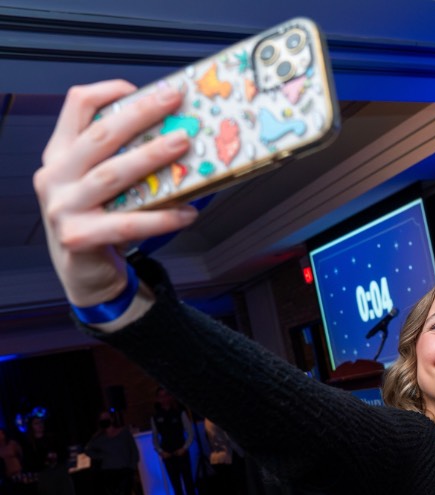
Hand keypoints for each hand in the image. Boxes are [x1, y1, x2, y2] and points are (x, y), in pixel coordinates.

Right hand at [33, 80, 198, 312]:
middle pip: (99, 136)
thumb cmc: (100, 221)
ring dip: (152, 157)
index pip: (76, 107)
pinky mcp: (78, 237)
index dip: (110, 92)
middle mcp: (55, 176)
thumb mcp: (103, 185)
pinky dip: (162, 218)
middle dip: (140, 114)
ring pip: (113, 174)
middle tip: (174, 102)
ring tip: (184, 145)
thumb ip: (123, 159)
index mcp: (60, 155)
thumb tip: (179, 134)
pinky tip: (188, 213)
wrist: (83, 273)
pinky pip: (128, 222)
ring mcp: (63, 207)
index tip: (146, 89)